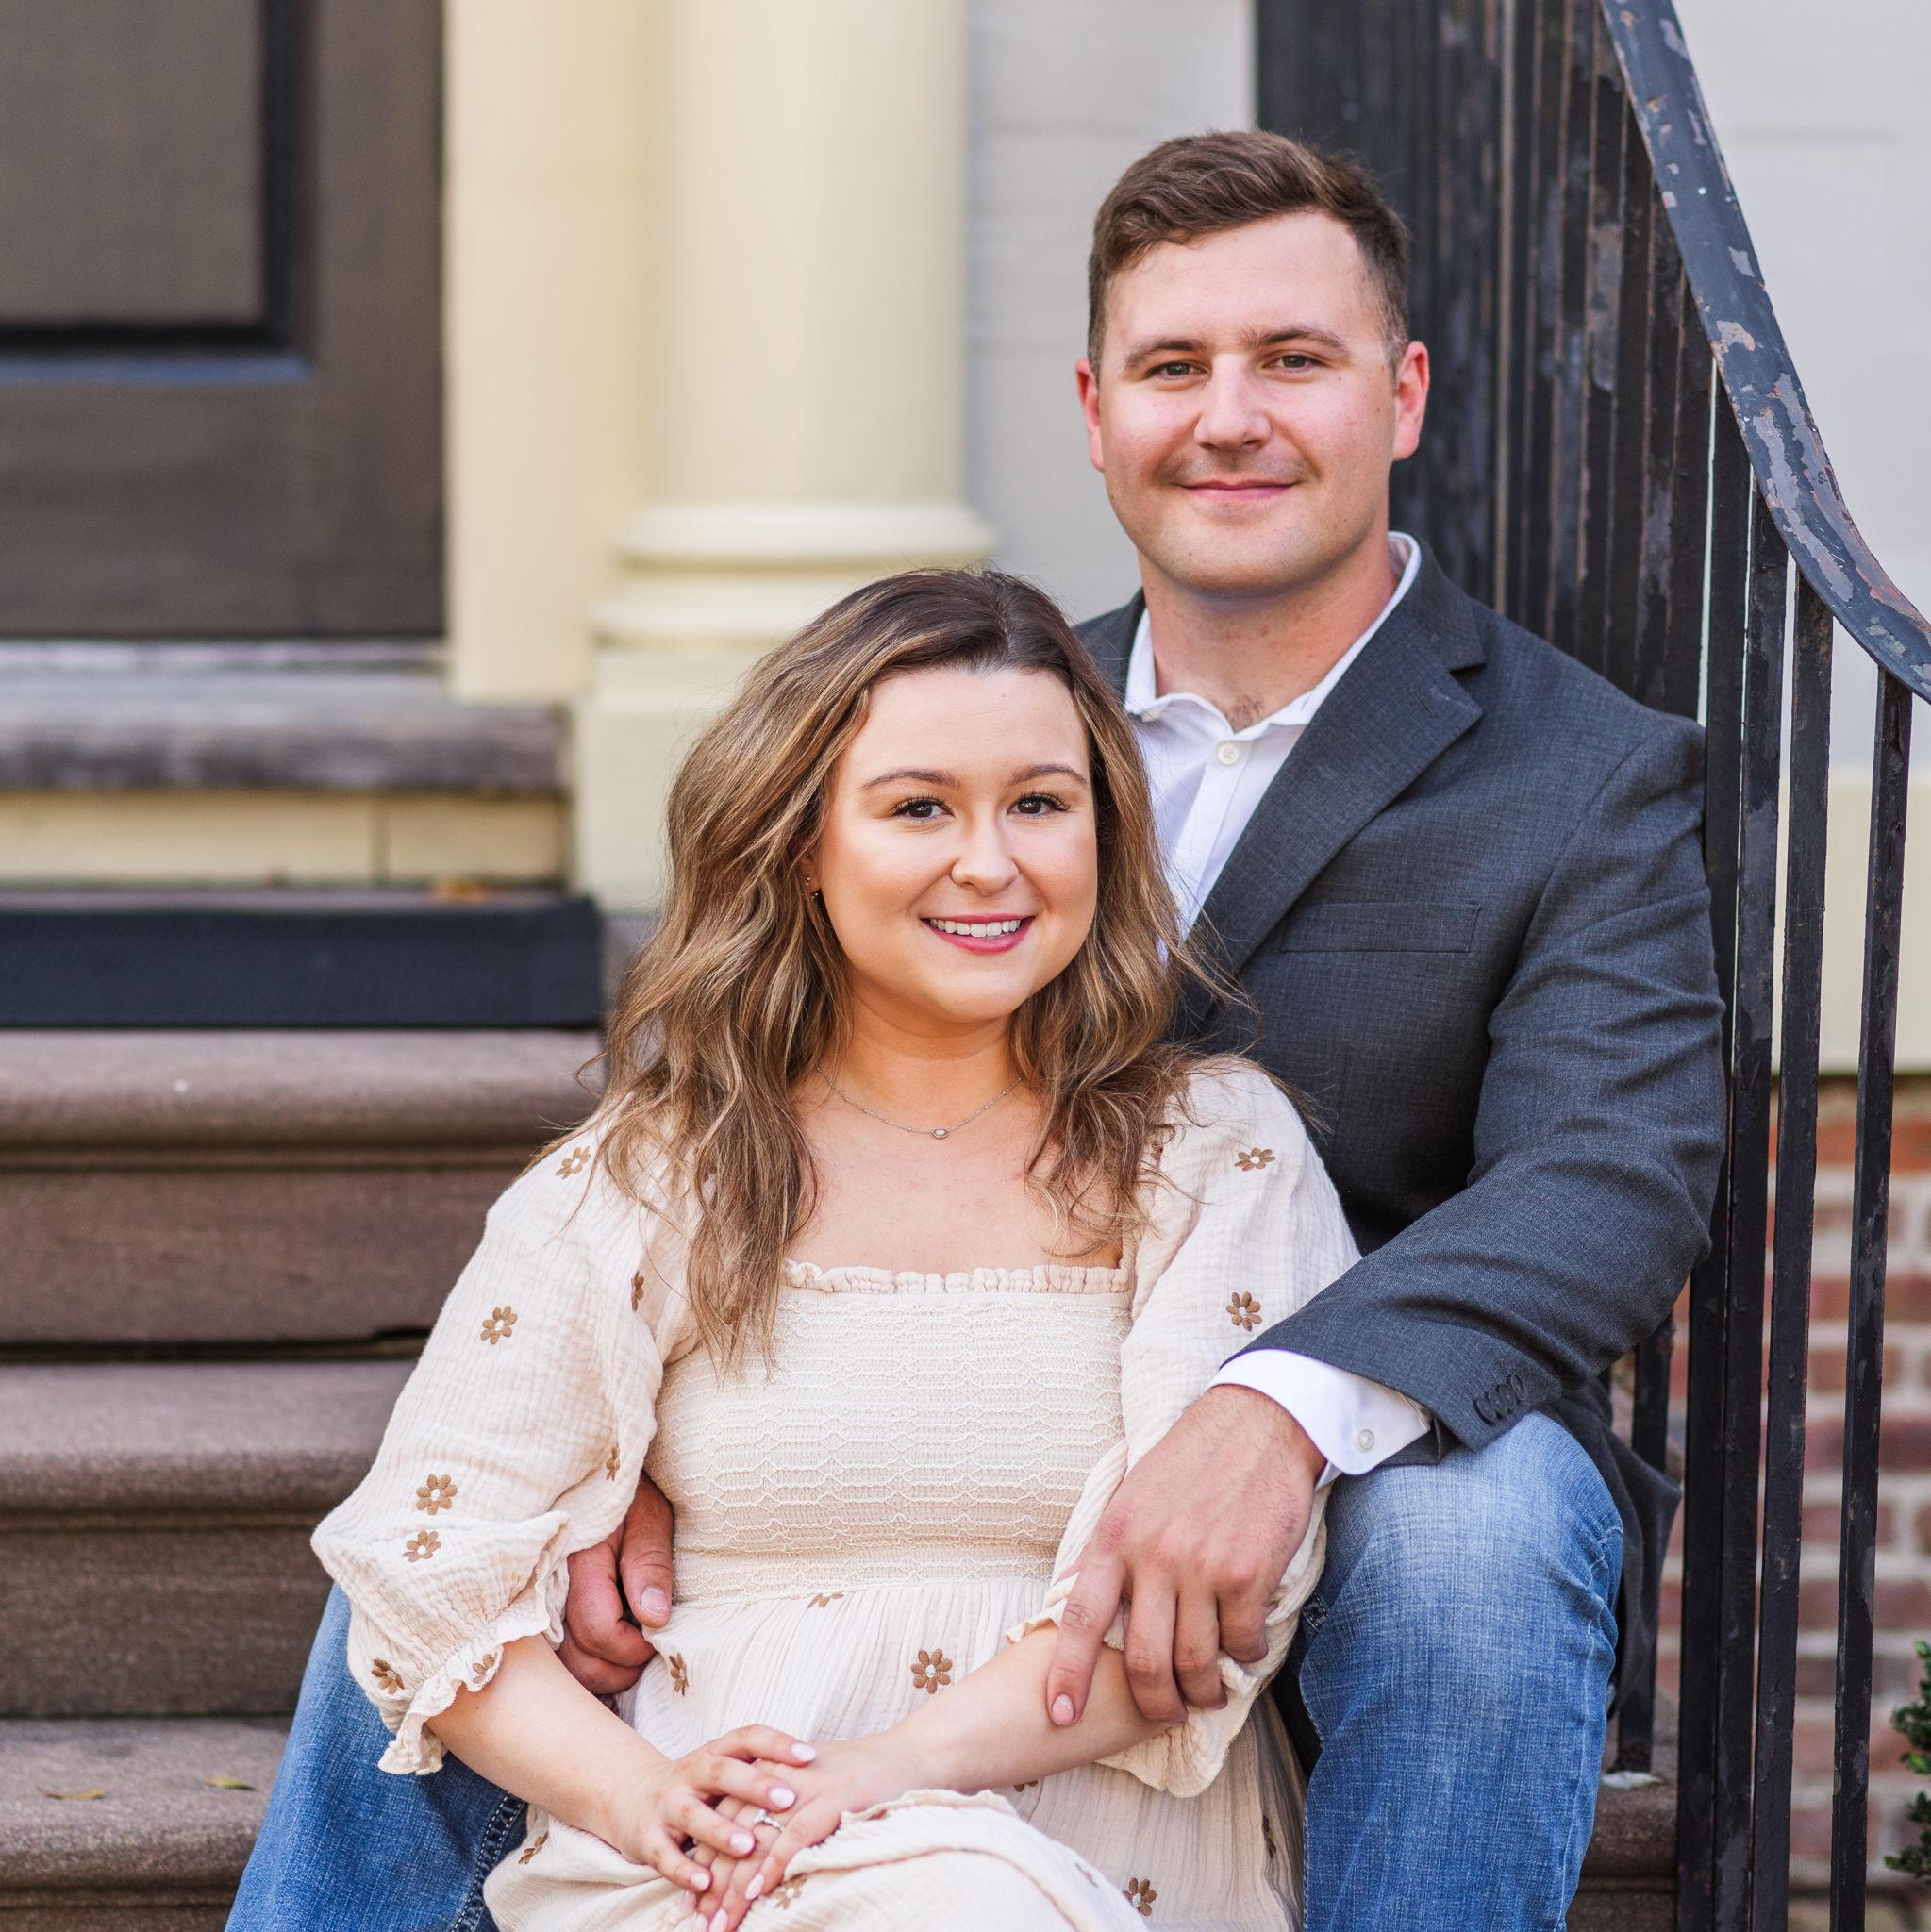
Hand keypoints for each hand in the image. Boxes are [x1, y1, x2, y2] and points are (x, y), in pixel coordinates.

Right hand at [559, 1474, 676, 1694]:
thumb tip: (654, 1619)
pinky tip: (609, 1648)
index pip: (597, 1630)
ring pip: (563, 1669)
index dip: (634, 1647)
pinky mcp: (539, 1612)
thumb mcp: (650, 1515)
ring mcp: (538, 1604)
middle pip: (576, 1663)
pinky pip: (555, 1659)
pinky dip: (584, 1665)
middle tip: (647, 1648)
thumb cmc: (630, 1495)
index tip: (658, 1633)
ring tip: (630, 1646)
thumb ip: (650, 1563)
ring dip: (601, 1671)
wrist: (596, 1478)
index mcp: (578, 1562)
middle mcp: (548, 1589)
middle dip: (619, 1669)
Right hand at [601, 1725, 816, 1899]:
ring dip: (720, 1830)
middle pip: (721, 1771)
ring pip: (693, 1814)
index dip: (777, 1743)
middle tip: (788, 1798)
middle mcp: (690, 1772)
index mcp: (714, 1753)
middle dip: (754, 1784)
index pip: (747, 1738)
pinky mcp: (648, 1837)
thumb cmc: (699, 1790)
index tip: (811, 1755)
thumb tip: (822, 1778)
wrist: (633, 1799)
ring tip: (749, 1845)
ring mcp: (667, 1804)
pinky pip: (664, 1854)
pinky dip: (684, 1869)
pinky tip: (706, 1882)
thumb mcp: (725, 1775)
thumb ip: (761, 1775)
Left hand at [689, 1736, 918, 1930]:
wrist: (911, 1753)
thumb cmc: (864, 1776)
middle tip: (700, 1922)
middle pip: (730, 1833)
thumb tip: (753, 1854)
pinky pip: (793, 1837)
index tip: (694, 1902)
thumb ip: (782, 1807)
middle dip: (712, 1884)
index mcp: (770, 1769)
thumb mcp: (812, 1784)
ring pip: (755, 1840)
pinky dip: (771, 1867)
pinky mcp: (832, 1798)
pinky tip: (756, 1894)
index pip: (723, 1820)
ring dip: (734, 1888)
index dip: (705, 1863)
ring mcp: (806, 1785)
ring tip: (720, 1923)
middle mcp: (780, 1776)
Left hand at [1046, 1384, 1324, 1725]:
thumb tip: (1087, 1607)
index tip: (1060, 1714)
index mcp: (1115, 1536)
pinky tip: (1245, 1648)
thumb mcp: (1132, 1497)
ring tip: (1207, 1693)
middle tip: (1164, 1713)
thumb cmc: (1191, 1463)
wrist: (1256, 1425)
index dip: (1068, 1673)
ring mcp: (1201, 1567)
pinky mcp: (1247, 1573)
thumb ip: (1113, 1551)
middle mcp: (1153, 1556)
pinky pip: (1242, 1642)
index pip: (1081, 1618)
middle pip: (1143, 1659)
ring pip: (1194, 1662)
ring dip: (1202, 1691)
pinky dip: (1244, 1657)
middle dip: (1153, 1702)